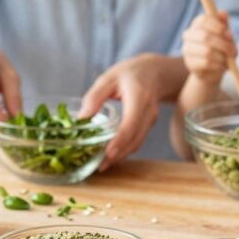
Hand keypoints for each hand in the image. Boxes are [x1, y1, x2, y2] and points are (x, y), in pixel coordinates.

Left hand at [82, 54, 178, 168]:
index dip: (120, 141)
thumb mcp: (109, 77)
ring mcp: (151, 120)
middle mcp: (148, 111)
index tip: (107, 153)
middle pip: (135, 139)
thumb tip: (82, 118)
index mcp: (139, 97)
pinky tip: (111, 155)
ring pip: (137, 143)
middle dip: (118, 155)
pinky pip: (137, 140)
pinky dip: (125, 150)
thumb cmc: (130, 73)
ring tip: (103, 164)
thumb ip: (95, 96)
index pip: (131, 123)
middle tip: (100, 166)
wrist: (156, 72)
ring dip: (121, 156)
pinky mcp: (148, 126)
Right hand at [181, 11, 235, 83]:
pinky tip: (223, 66)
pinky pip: (206, 63)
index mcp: (197, 24)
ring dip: (222, 56)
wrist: (212, 70)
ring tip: (229, 60)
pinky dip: (218, 65)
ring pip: (207, 51)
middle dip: (223, 44)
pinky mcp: (190, 63)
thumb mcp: (224, 35)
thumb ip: (224, 24)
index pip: (204, 20)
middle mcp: (188, 35)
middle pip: (205, 36)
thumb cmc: (219, 48)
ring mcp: (187, 50)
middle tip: (233, 50)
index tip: (230, 35)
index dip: (218, 27)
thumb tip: (223, 12)